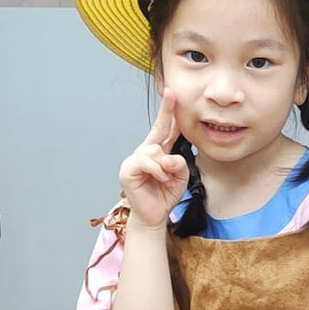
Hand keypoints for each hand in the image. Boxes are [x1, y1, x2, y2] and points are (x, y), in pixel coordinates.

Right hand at [119, 89, 188, 228]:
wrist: (154, 216)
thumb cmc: (165, 194)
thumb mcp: (180, 176)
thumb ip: (178, 163)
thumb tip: (169, 157)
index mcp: (158, 151)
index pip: (165, 127)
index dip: (169, 111)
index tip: (173, 93)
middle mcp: (145, 151)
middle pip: (159, 129)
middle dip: (166, 112)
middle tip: (172, 95)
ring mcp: (134, 160)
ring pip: (155, 150)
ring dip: (166, 166)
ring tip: (167, 179)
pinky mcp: (128, 171)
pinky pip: (147, 162)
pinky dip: (158, 171)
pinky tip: (160, 180)